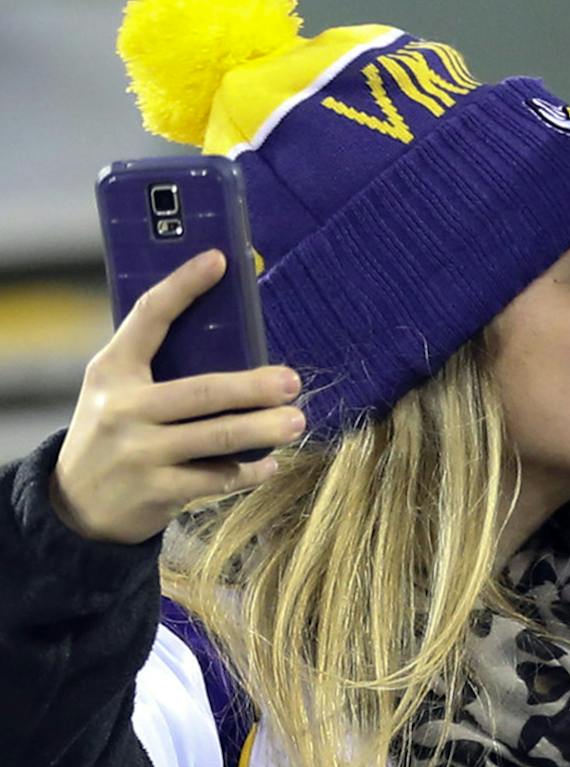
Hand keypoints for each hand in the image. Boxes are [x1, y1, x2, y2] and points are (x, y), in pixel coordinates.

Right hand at [51, 249, 305, 544]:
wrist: (75, 505)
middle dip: (253, 387)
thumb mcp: (115, 392)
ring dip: (263, 429)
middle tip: (292, 381)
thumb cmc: (110, 436)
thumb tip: (231, 346)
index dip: (184, 285)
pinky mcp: (158, 490)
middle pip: (202, 390)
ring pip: (216, 437)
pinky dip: (248, 472)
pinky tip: (271, 465)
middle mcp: (124, 408)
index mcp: (112, 369)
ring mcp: (141, 452)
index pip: (149, 316)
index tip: (219, 261)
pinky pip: (216, 478)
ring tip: (297, 422)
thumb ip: (155, 370)